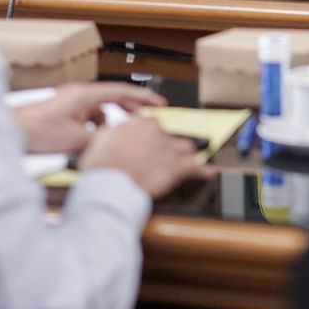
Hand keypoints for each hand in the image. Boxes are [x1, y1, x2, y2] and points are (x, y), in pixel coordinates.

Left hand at [12, 82, 165, 154]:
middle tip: (143, 122)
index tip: (159, 104)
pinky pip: (87, 119)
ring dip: (108, 124)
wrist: (10, 131)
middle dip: (129, 111)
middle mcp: (79, 95)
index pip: (122, 91)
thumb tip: (115, 143)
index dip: (143, 98)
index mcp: (86, 95)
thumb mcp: (76, 140)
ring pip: (100, 112)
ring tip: (111, 139)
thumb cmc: (36, 130)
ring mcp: (70, 103)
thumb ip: (100, 140)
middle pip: (113, 99)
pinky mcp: (63, 114)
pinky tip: (90, 143)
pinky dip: (94, 129)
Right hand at [79, 117, 209, 197]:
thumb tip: (113, 132)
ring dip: (185, 155)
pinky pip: (197, 168)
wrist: (110, 184)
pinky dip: (204, 172)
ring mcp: (170, 150)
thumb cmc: (102, 165)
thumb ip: (111, 132)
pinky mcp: (179, 168)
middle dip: (166, 146)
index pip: (151, 124)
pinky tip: (209, 173)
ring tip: (187, 161)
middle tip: (159, 158)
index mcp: (140, 124)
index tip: (148, 141)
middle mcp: (158, 133)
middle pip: (169, 136)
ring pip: (185, 148)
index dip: (149, 136)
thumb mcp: (99, 139)